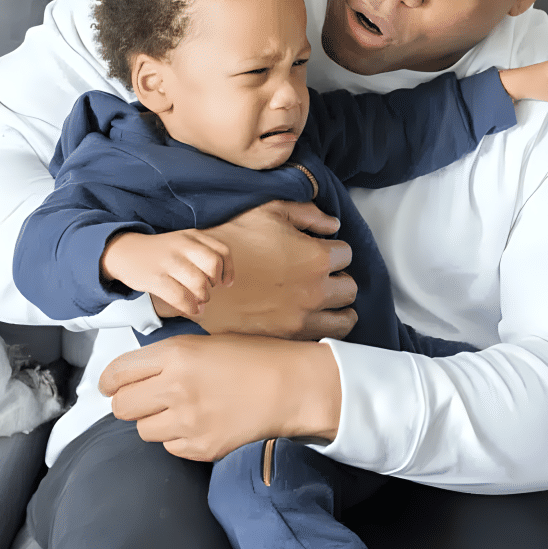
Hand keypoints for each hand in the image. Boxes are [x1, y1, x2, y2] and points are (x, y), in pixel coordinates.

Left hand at [99, 333, 341, 460]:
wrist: (291, 387)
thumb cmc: (254, 359)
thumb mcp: (204, 343)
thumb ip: (166, 358)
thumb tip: (135, 374)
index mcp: (175, 355)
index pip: (117, 374)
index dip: (110, 381)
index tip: (112, 385)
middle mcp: (175, 389)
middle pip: (122, 407)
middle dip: (129, 402)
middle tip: (146, 399)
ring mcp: (187, 422)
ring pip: (143, 431)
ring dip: (155, 422)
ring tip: (181, 410)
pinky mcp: (200, 448)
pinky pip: (170, 447)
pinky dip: (178, 438)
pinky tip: (200, 423)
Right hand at [101, 230, 232, 319]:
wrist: (124, 252)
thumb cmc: (159, 252)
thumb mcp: (182, 242)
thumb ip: (204, 253)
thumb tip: (224, 281)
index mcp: (192, 236)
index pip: (222, 251)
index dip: (228, 270)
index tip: (224, 282)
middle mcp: (182, 246)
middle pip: (213, 265)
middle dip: (214, 283)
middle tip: (207, 290)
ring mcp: (168, 261)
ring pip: (199, 283)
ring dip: (203, 297)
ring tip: (199, 301)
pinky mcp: (156, 278)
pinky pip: (181, 297)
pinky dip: (190, 307)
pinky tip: (191, 309)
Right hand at [162, 200, 357, 340]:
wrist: (197, 275)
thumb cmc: (232, 239)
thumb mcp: (270, 211)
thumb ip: (308, 214)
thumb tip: (332, 225)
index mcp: (316, 259)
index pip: (347, 255)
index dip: (334, 249)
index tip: (323, 250)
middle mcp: (315, 292)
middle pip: (350, 289)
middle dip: (340, 279)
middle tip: (325, 276)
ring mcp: (301, 319)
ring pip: (343, 321)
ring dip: (338, 309)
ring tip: (327, 302)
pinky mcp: (285, 337)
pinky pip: (319, 338)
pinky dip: (320, 328)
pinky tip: (308, 318)